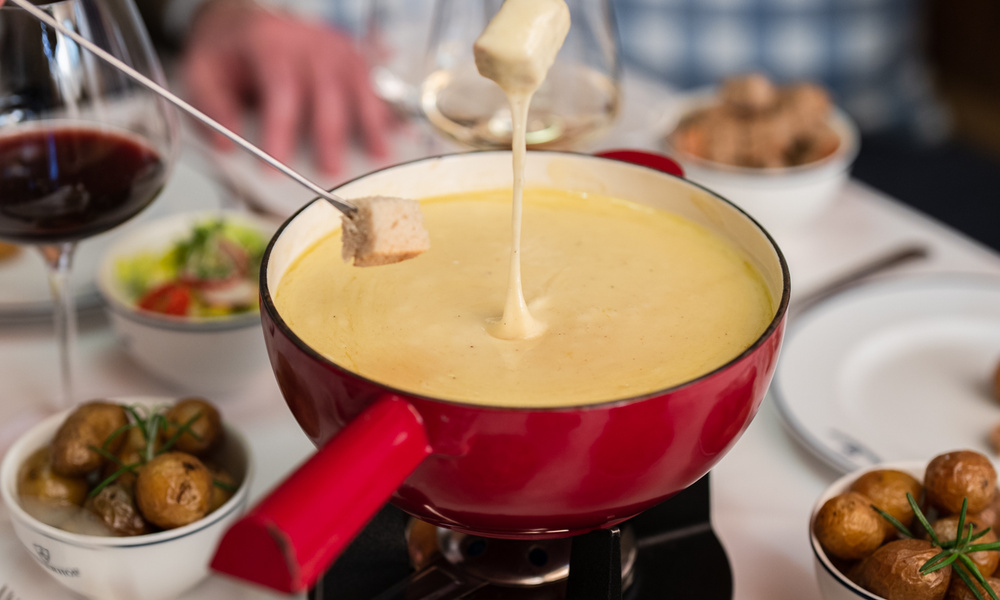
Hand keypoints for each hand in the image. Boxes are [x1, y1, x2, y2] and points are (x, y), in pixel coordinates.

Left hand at [180, 1, 390, 174]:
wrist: (245, 18)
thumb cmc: (229, 51)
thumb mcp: (203, 72)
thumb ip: (213, 107)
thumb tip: (227, 143)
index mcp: (268, 44)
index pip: (280, 90)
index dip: (281, 131)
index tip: (276, 166)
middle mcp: (307, 41)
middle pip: (326, 90)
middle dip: (330, 134)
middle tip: (330, 170)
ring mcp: (333, 46)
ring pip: (357, 84)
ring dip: (369, 121)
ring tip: (377, 154)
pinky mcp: (350, 54)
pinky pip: (372, 82)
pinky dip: (383, 109)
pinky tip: (391, 134)